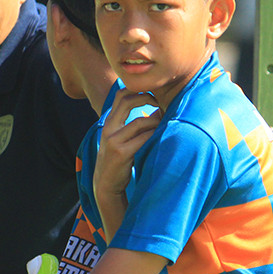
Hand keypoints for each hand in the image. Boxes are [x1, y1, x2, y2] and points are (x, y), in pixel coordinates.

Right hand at [93, 89, 159, 238]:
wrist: (106, 184)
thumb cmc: (118, 160)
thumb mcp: (119, 139)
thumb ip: (131, 124)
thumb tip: (159, 109)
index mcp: (109, 123)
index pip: (120, 95)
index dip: (137, 89)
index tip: (154, 94)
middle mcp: (109, 128)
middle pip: (127, 101)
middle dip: (148, 98)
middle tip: (162, 104)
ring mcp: (114, 141)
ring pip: (141, 122)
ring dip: (157, 121)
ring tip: (166, 125)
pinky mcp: (122, 154)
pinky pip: (144, 139)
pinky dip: (155, 136)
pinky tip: (163, 138)